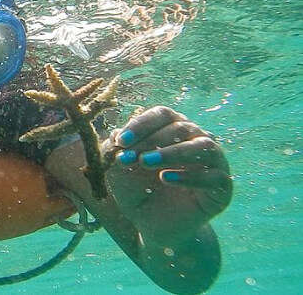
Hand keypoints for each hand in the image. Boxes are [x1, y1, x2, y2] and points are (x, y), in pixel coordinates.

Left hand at [104, 106, 231, 243]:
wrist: (153, 225)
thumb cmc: (137, 190)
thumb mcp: (120, 170)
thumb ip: (117, 151)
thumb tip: (116, 133)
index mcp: (172, 129)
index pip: (162, 115)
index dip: (141, 124)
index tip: (120, 141)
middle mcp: (197, 140)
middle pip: (180, 127)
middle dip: (150, 141)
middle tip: (130, 158)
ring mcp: (214, 162)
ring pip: (203, 146)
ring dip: (172, 152)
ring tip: (146, 162)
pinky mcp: (222, 187)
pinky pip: (214, 176)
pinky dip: (189, 176)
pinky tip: (165, 179)